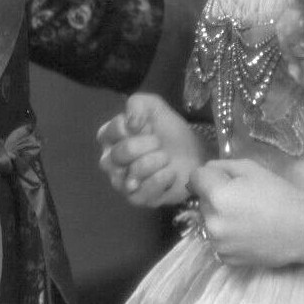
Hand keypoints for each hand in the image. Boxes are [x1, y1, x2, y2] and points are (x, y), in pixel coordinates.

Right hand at [97, 93, 204, 207]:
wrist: (193, 155)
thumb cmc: (169, 132)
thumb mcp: (154, 107)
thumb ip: (137, 104)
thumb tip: (130, 123)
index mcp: (110, 137)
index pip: (112, 131)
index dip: (135, 128)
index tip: (149, 127)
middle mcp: (110, 161)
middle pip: (121, 153)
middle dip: (147, 145)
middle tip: (159, 143)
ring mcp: (121, 182)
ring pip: (133, 173)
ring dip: (156, 162)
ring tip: (166, 158)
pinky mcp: (137, 199)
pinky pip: (145, 191)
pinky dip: (162, 179)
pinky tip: (170, 173)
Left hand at [189, 158, 303, 267]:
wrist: (303, 229)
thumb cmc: (279, 194)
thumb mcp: (250, 169)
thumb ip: (221, 167)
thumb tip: (204, 174)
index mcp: (217, 196)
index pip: (195, 178)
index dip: (207, 175)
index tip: (221, 178)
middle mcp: (211, 222)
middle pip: (202, 201)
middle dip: (214, 196)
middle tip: (240, 197)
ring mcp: (217, 243)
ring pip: (208, 222)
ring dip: (219, 216)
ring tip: (245, 217)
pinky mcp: (226, 258)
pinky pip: (217, 240)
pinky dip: (226, 235)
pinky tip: (246, 232)